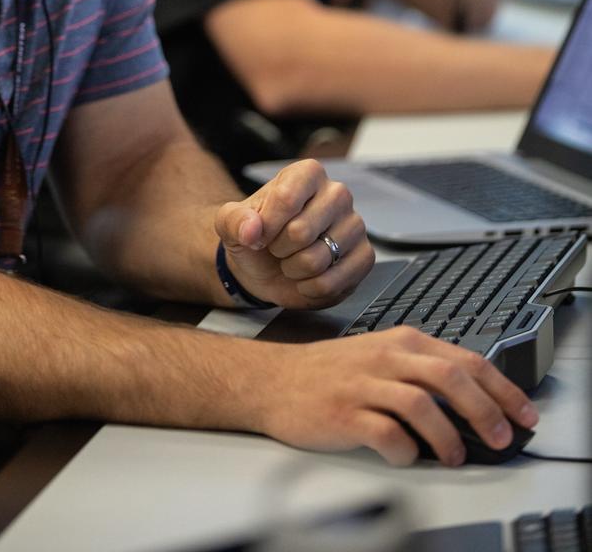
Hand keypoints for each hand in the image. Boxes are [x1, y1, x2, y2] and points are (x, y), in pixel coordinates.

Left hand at [215, 159, 373, 309]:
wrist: (267, 265)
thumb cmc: (256, 236)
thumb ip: (234, 220)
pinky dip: (311, 288)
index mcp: (306, 174)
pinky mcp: (365, 256)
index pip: (287, 198)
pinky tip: (307, 278)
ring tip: (292, 261)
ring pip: (318, 259)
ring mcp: (354, 224)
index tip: (258, 234)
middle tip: (278, 248)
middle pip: (301, 231)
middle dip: (279, 249)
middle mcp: (336, 193)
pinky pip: (334, 281)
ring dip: (294, 270)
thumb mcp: (231, 223)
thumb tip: (252, 229)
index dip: (266, 226)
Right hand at [257, 326, 538, 465]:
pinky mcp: (344, 413)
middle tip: (502, 438)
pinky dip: (405, 451)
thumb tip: (474, 403)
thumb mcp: (382, 356)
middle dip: (487, 411)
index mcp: (402, 342)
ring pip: (423, 405)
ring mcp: (365, 384)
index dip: (503, 388)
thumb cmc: (331, 372)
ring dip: (448, 437)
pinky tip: (406, 457)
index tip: (524, 413)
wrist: (273, 379)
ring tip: (454, 456)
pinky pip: (386, 434)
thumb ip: (423, 372)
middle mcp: (387, 357)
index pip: (466, 359)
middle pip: (452, 377)